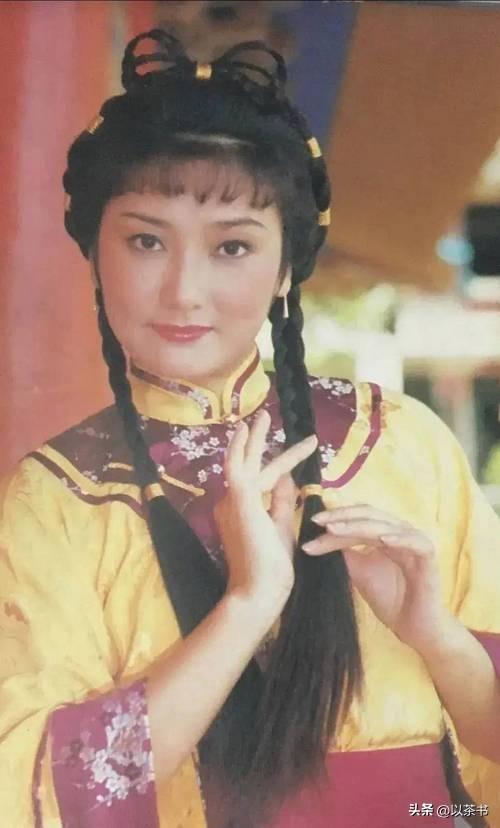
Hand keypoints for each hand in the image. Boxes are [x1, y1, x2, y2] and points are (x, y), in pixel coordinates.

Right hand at [215, 410, 316, 619]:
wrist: (259, 591)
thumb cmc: (271, 569)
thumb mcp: (280, 528)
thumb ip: (281, 503)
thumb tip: (288, 478)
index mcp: (242, 510)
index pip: (264, 480)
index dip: (283, 464)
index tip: (304, 450)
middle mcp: (231, 502)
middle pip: (250, 465)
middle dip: (257, 440)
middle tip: (264, 415)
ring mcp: (232, 500)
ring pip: (243, 461)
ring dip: (252, 438)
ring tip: (262, 415)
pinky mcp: (240, 500)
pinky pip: (237, 467)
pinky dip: (241, 447)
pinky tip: (247, 430)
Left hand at [302, 504, 448, 651]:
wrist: (414, 628)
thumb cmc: (390, 599)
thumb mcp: (359, 573)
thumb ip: (345, 555)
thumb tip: (319, 538)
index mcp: (385, 533)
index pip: (358, 518)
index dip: (336, 518)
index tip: (312, 523)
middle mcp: (400, 532)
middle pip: (370, 515)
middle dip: (342, 517)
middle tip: (319, 522)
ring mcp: (415, 542)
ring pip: (386, 526)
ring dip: (359, 526)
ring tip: (336, 529)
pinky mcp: (429, 556)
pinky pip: (415, 542)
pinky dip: (400, 538)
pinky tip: (382, 540)